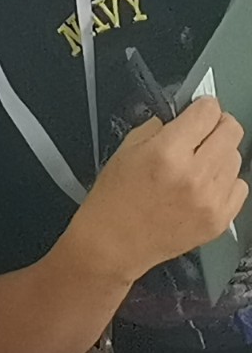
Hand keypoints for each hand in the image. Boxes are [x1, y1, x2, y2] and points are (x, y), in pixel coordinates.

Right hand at [69, 96, 246, 282]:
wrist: (112, 245)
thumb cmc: (113, 201)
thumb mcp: (124, 152)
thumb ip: (157, 128)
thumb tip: (181, 117)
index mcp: (166, 153)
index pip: (207, 112)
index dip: (202, 107)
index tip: (199, 111)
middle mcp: (193, 175)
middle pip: (231, 130)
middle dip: (217, 126)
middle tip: (203, 133)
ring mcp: (210, 199)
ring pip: (236, 158)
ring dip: (219, 155)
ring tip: (196, 166)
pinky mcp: (220, 219)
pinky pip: (240, 187)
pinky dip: (225, 182)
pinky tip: (202, 187)